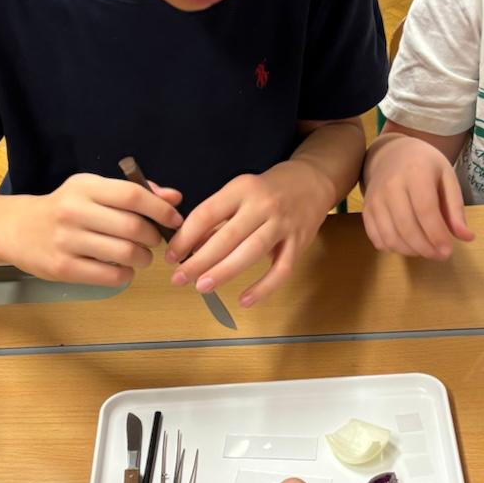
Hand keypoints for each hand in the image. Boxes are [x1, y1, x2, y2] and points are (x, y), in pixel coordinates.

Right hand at [0, 173, 181, 286]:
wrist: (18, 229)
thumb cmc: (64, 208)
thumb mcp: (93, 190)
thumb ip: (134, 192)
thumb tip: (174, 199)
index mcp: (85, 187)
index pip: (132, 195)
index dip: (160, 209)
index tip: (174, 220)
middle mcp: (74, 211)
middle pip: (133, 227)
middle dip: (154, 238)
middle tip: (154, 241)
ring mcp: (67, 241)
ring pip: (125, 254)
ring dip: (143, 258)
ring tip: (140, 256)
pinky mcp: (63, 268)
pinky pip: (109, 276)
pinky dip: (125, 275)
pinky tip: (122, 269)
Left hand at [167, 162, 331, 307]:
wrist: (312, 181)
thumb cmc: (268, 190)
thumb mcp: (238, 193)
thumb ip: (216, 219)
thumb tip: (189, 248)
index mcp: (242, 189)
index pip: (207, 214)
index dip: (186, 237)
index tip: (171, 256)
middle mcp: (263, 205)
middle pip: (227, 236)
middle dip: (199, 260)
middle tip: (179, 278)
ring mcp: (283, 224)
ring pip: (251, 251)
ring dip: (224, 272)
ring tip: (202, 287)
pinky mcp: (300, 242)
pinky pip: (281, 270)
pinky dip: (263, 288)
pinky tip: (244, 301)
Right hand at [362, 135, 474, 258]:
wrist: (391, 154)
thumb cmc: (425, 166)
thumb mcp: (447, 178)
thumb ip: (456, 208)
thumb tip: (467, 238)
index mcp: (416, 173)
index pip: (425, 210)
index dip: (437, 235)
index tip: (448, 251)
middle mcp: (391, 186)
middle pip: (407, 227)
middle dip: (426, 248)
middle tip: (440, 255)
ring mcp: (375, 199)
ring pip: (390, 237)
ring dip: (411, 251)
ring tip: (426, 250)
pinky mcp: (366, 210)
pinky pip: (377, 239)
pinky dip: (393, 248)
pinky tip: (408, 244)